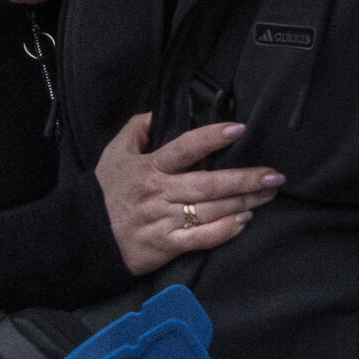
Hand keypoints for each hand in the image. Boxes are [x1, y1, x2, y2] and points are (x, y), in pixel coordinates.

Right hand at [95, 113, 283, 274]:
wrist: (84, 236)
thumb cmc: (104, 193)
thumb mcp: (113, 154)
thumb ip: (136, 130)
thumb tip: (159, 113)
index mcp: (148, 168)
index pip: (184, 148)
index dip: (212, 137)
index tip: (239, 129)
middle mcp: (158, 193)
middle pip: (209, 183)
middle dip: (245, 178)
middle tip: (274, 174)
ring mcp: (163, 221)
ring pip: (211, 210)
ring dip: (244, 202)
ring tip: (268, 193)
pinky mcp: (166, 245)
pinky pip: (201, 238)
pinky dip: (225, 230)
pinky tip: (244, 221)